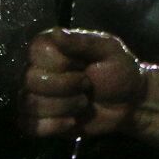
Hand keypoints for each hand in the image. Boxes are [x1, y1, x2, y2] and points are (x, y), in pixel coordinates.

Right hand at [20, 28, 144, 137]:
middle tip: (87, 87)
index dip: (63, 65)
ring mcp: (35, 95)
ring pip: (29, 104)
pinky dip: (52, 126)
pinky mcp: (39, 120)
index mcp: (49, 46)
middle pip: (30, 80)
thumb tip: (56, 33)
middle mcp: (35, 69)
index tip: (84, 66)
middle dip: (65, 88)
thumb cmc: (119, 71)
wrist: (129, 103)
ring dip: (64, 107)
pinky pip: (28, 125)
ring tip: (84, 103)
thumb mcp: (108, 50)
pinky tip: (71, 121)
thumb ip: (82, 42)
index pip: (37, 53)